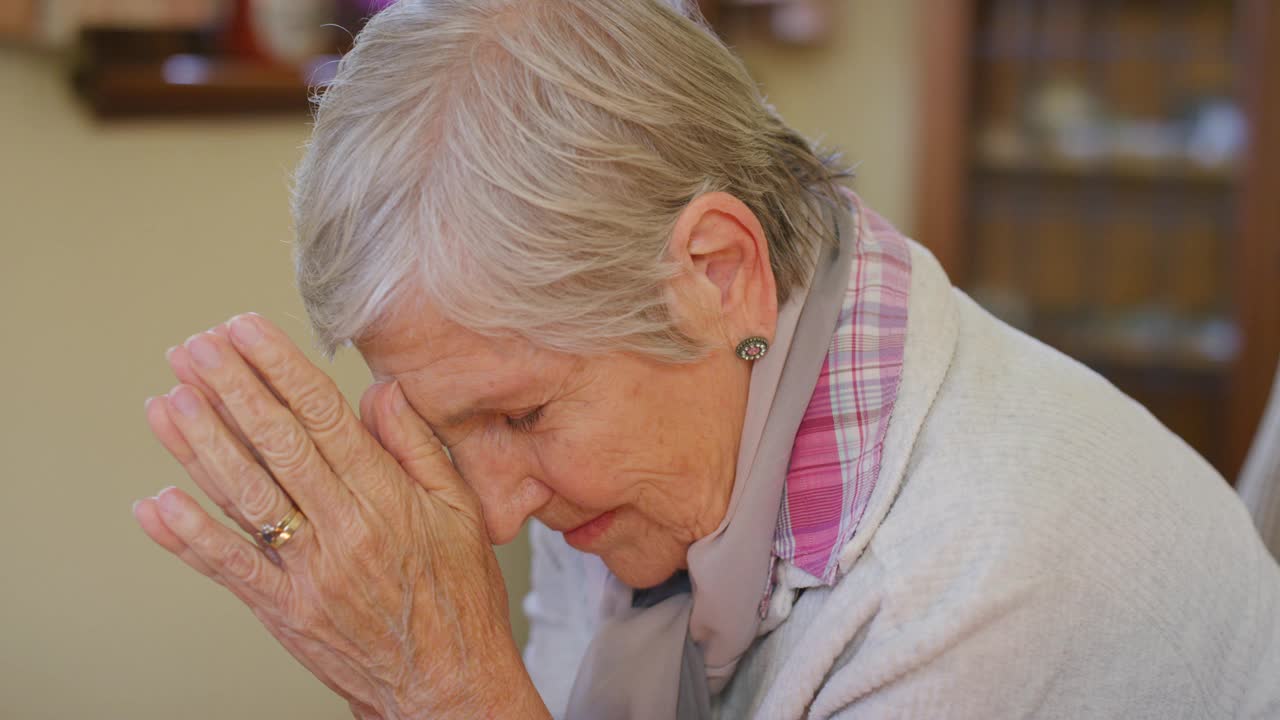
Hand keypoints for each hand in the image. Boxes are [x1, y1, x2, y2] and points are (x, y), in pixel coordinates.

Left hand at [134, 314, 548, 718]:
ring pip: (244, 497)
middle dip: (229, 389)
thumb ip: (417, 448)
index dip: (279, 369)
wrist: (450, 682)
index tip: (245, 331)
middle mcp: (344, 530)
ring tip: (167, 401)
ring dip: (199, 446)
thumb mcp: (461, 512)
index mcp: (388, 499)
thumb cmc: (460, 595)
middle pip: (276, 446)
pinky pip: (229, 567)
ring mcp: (309, 572)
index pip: (323, 418)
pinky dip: (187, 536)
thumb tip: (381, 391)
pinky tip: (156, 501)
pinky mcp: (284, 610)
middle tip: (193, 348)